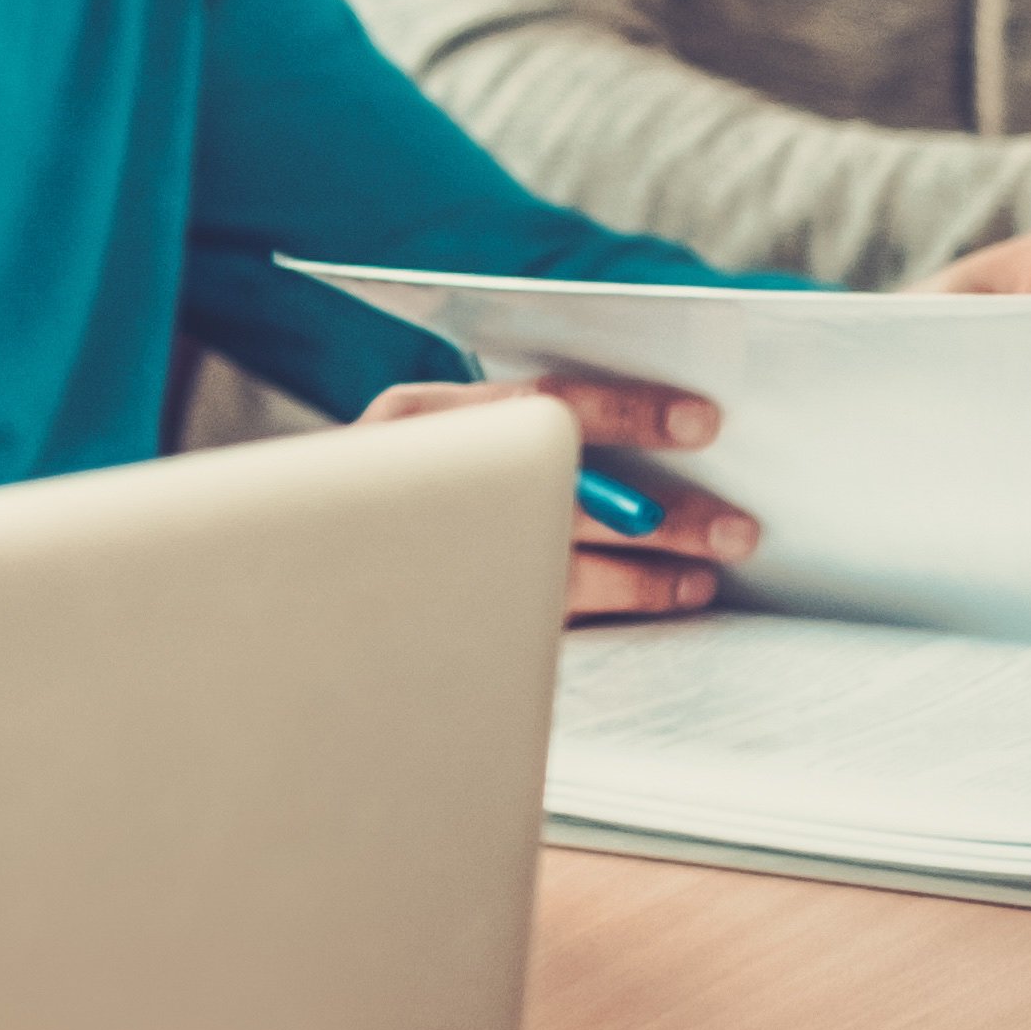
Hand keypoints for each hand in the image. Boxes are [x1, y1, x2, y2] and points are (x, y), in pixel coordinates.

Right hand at [363, 366, 754, 619]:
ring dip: (649, 578)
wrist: (294, 583)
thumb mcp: (430, 436)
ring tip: (707, 575)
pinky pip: (546, 621)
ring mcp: (425, 560)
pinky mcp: (441, 622)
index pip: (542, 408)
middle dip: (661, 516)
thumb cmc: (381, 492)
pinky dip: (615, 611)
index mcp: (417, 419)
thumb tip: (637, 426)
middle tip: (736, 528)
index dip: (630, 413)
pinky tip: (661, 602)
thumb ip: (509, 424)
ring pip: (560, 572)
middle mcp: (417, 486)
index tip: (704, 424)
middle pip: (565, 499)